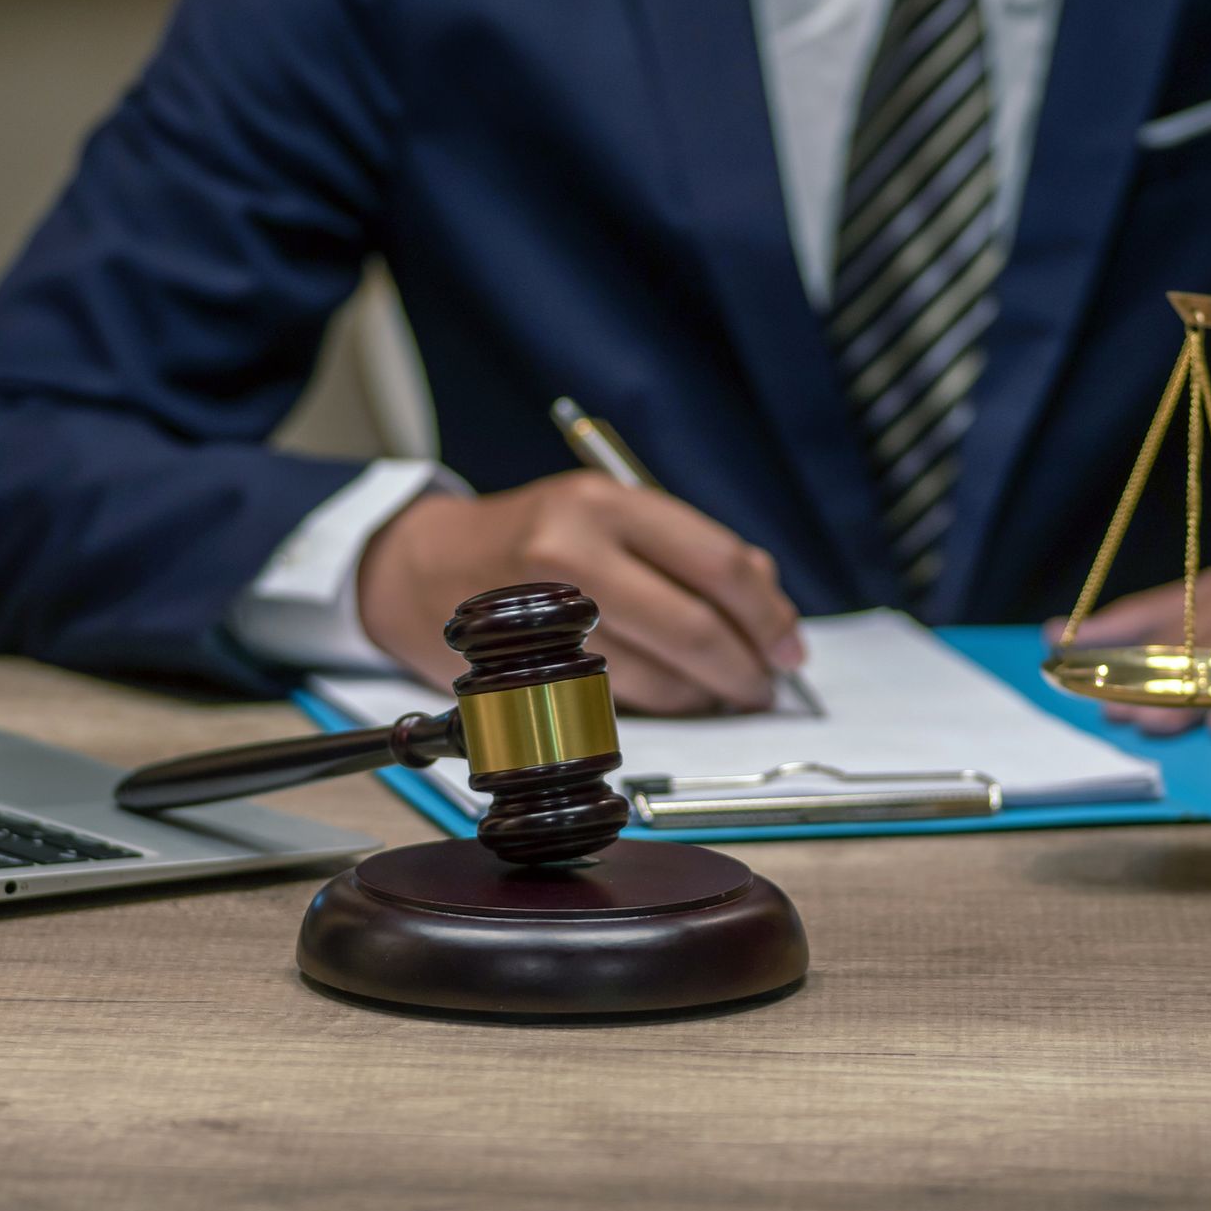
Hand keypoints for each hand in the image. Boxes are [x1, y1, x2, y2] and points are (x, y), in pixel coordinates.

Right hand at [356, 473, 804, 714]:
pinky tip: (678, 699)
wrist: (421, 566)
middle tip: (765, 686)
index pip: (718, 564)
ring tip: (724, 695)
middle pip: (695, 626)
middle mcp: (575, 550)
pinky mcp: (528, 667)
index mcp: (608, 503)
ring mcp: (546, 613)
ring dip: (708, 697)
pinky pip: (620, 701)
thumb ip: (685, 549)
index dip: (768, 615)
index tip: (789, 646)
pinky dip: (664, 707)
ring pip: (660, 675)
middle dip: (746, 668)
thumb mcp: (606, 512)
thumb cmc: (530, 538)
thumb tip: (765, 603)